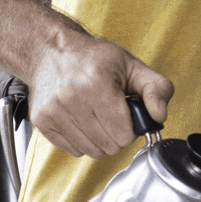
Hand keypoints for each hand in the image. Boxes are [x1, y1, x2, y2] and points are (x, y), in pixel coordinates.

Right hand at [26, 27, 174, 157]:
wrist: (51, 50)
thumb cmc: (93, 59)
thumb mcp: (131, 65)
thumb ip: (156, 88)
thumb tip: (159, 115)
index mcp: (97, 83)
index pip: (123, 134)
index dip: (131, 127)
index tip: (126, 113)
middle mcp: (71, 98)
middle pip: (109, 145)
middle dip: (116, 133)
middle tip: (111, 113)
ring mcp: (53, 111)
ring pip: (91, 151)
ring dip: (99, 139)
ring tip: (95, 115)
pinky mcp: (41, 121)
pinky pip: (73, 150)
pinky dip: (82, 140)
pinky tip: (80, 119)